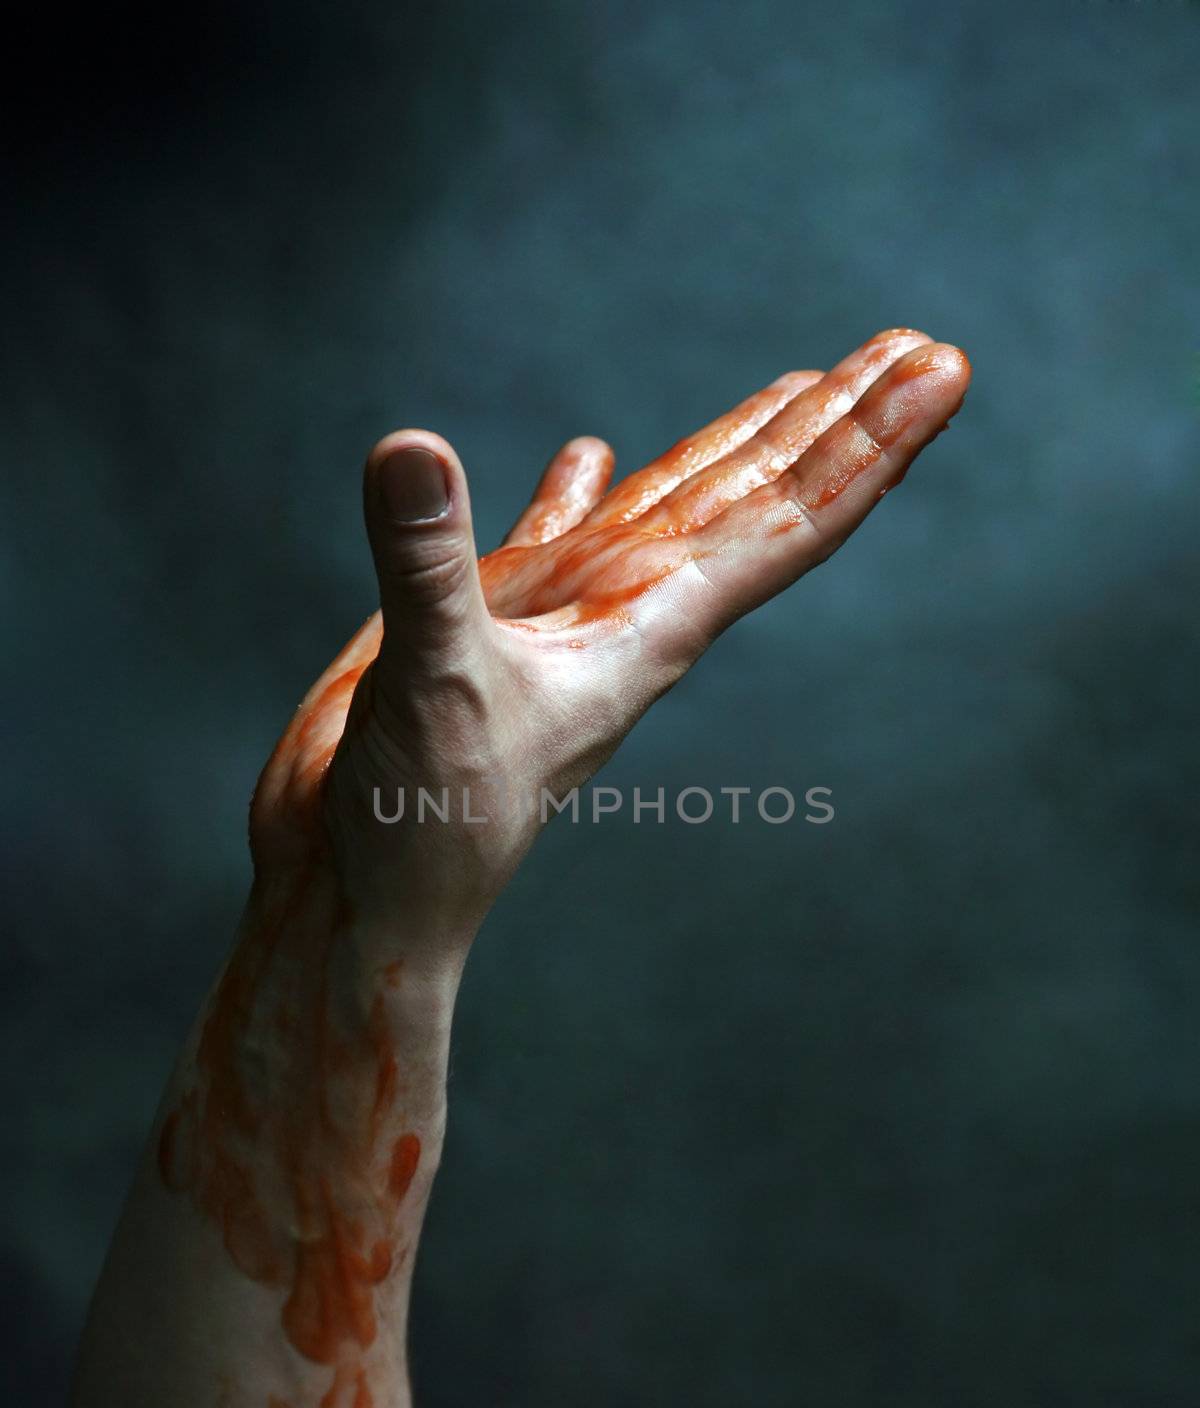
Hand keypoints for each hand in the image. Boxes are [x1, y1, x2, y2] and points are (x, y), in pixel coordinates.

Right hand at [250, 329, 969, 955]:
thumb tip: (414, 451)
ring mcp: (560, 615)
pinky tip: (595, 452)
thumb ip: (431, 570)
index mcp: (647, 629)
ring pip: (675, 502)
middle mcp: (625, 611)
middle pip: (760, 495)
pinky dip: (581, 490)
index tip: (944, 370)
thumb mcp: (435, 686)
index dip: (870, 445)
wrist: (363, 895)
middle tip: (922, 345)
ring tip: (808, 380)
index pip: (788, 522)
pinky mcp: (485, 621)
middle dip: (838, 421)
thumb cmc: (422, 825)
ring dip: (740, 441)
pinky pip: (555, 534)